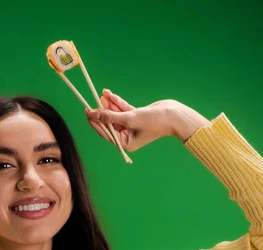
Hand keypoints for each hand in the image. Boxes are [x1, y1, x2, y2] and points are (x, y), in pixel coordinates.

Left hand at [85, 89, 209, 150]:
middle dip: (102, 111)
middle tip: (91, 101)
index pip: (105, 132)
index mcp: (125, 143)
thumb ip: (110, 116)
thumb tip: (92, 114)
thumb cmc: (155, 121)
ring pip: (115, 114)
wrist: (175, 115)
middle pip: (109, 122)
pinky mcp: (136, 116)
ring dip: (109, 104)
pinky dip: (117, 102)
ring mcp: (131, 125)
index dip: (95, 121)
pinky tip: (108, 93)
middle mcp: (127, 136)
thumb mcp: (129, 119)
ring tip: (101, 94)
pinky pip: (123, 109)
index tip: (87, 111)